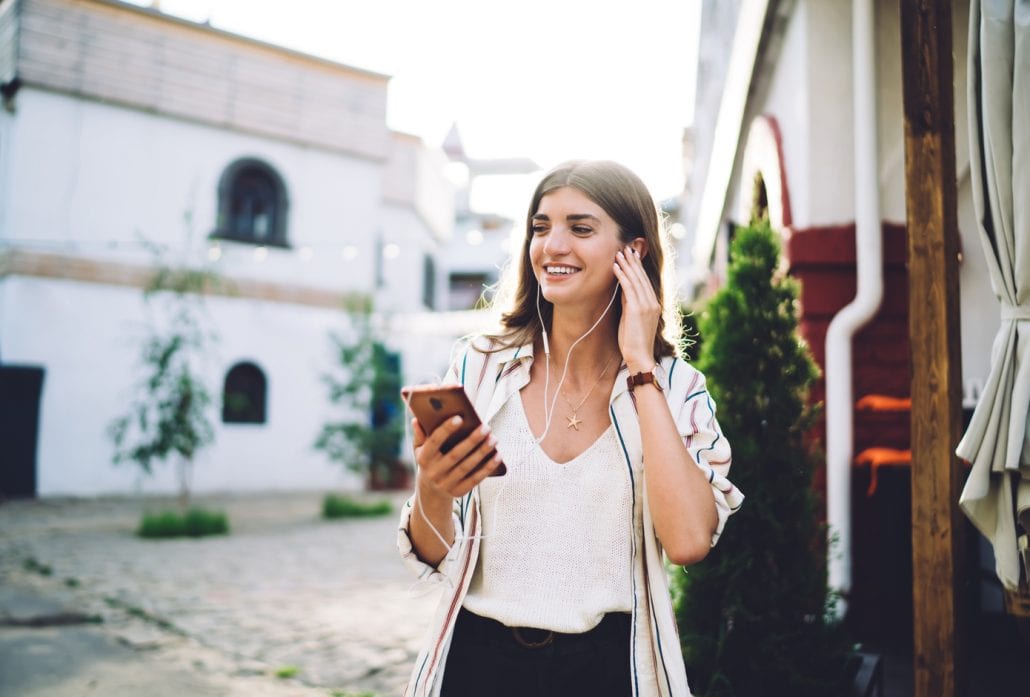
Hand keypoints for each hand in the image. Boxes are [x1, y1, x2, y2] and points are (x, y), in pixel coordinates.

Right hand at [411, 416, 501, 500]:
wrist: (430, 491)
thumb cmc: (429, 461)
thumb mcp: (420, 449)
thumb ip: (420, 434)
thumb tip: (417, 419)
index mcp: (423, 458)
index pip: (434, 442)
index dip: (446, 430)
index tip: (460, 417)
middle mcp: (434, 472)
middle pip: (455, 455)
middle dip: (472, 440)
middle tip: (486, 427)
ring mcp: (446, 484)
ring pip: (467, 467)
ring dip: (482, 452)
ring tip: (493, 439)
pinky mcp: (458, 492)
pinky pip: (475, 479)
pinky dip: (487, 468)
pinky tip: (497, 456)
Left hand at [613, 246, 660, 371]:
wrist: (639, 357)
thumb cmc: (632, 342)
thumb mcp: (631, 319)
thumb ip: (630, 304)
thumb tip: (623, 290)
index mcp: (653, 305)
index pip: (645, 282)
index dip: (638, 268)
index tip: (632, 256)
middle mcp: (653, 303)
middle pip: (642, 277)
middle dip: (633, 262)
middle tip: (626, 248)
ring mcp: (647, 305)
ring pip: (636, 280)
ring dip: (627, 265)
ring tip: (619, 253)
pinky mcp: (638, 309)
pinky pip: (629, 287)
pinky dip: (622, 275)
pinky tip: (616, 267)